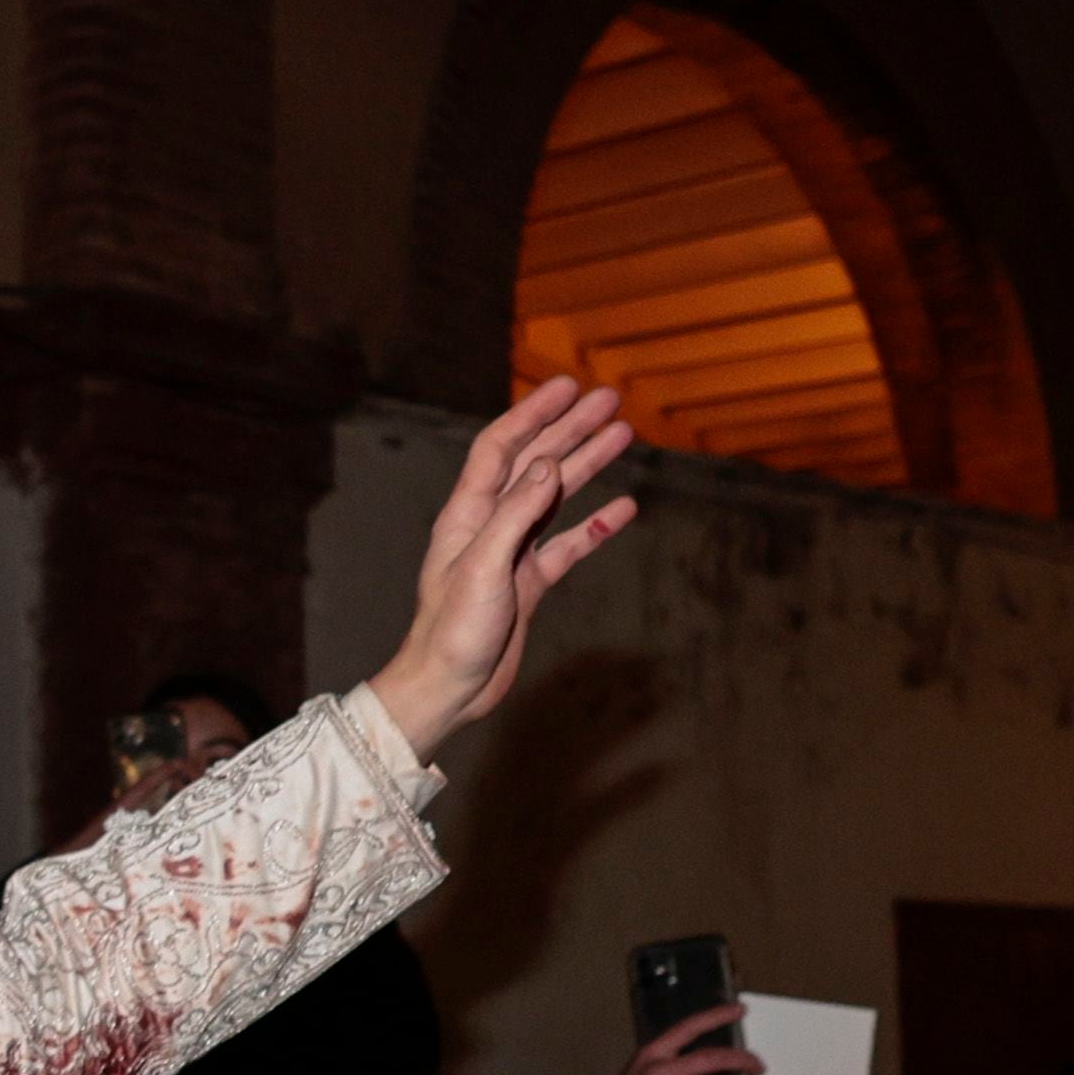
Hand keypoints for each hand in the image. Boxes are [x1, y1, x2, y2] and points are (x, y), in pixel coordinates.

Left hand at [362, 376, 639, 758]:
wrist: (449, 687)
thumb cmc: (452, 631)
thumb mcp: (483, 568)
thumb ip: (515, 515)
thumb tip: (547, 465)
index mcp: (468, 513)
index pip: (502, 446)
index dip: (534, 413)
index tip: (569, 387)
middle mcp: (489, 524)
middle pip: (534, 462)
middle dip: (570, 429)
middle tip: (611, 401)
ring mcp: (511, 552)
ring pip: (555, 497)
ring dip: (587, 465)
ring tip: (623, 436)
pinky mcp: (528, 582)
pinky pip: (568, 544)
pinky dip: (595, 525)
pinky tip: (624, 508)